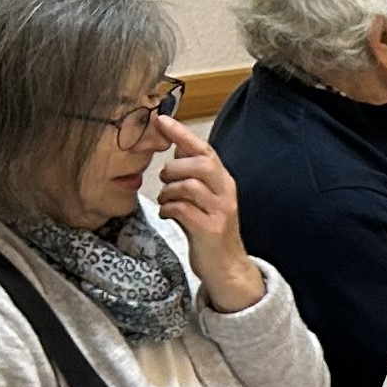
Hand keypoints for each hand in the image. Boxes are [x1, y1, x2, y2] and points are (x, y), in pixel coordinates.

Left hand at [146, 116, 258, 307]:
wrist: (226, 267)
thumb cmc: (210, 229)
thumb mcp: (205, 197)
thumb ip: (192, 173)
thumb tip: (176, 146)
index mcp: (223, 181)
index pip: (204, 150)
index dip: (181, 133)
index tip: (160, 119)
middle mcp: (225, 193)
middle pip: (200, 164)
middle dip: (174, 168)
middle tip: (164, 179)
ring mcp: (220, 212)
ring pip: (189, 186)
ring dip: (168, 191)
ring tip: (165, 201)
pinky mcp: (210, 230)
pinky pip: (182, 210)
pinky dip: (168, 209)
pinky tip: (167, 214)